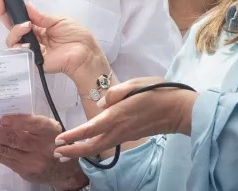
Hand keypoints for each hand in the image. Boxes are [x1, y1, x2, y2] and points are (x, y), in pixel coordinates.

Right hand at [0, 0, 106, 79]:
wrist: (85, 53)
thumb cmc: (76, 36)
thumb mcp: (58, 20)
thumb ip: (40, 16)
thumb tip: (26, 6)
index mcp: (38, 27)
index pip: (20, 18)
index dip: (9, 9)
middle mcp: (32, 38)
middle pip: (11, 28)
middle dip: (4, 14)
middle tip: (2, 5)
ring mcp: (31, 49)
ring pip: (12, 40)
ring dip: (15, 29)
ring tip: (26, 25)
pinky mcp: (32, 60)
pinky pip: (18, 52)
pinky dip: (20, 43)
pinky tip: (27, 38)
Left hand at [0, 114, 88, 188]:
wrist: (66, 170)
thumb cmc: (54, 141)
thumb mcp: (50, 127)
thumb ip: (31, 122)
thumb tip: (0, 116)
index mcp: (50, 129)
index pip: (36, 124)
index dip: (20, 121)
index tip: (3, 119)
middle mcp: (43, 146)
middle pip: (14, 139)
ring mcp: (33, 160)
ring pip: (4, 150)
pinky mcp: (25, 170)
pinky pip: (3, 159)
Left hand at [53, 77, 197, 159]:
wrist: (180, 110)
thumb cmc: (159, 93)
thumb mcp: (136, 84)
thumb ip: (115, 92)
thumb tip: (101, 103)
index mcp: (118, 115)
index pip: (90, 129)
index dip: (74, 136)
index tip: (59, 140)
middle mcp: (119, 129)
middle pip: (92, 146)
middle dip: (73, 152)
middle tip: (57, 153)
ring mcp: (125, 135)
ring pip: (99, 148)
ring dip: (81, 151)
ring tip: (66, 152)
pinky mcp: (130, 136)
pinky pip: (107, 144)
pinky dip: (93, 146)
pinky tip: (87, 143)